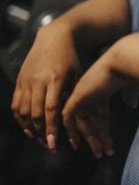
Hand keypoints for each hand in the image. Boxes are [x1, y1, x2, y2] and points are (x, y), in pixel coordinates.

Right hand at [11, 22, 82, 150]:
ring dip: (29, 128)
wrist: (54, 38)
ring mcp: (26, 81)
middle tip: (49, 146)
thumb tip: (76, 118)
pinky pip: (16, 103)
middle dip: (41, 132)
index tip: (54, 143)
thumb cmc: (71, 58)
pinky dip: (20, 118)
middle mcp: (38, 81)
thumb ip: (74, 94)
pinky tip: (27, 127)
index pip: (50, 109)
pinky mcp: (20, 81)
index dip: (51, 128)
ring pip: (23, 110)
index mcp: (55, 79)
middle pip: (35, 113)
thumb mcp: (77, 74)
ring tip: (39, 138)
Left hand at [62, 48, 130, 158]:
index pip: (101, 110)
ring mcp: (83, 93)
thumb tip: (131, 104)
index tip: (105, 138)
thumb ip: (130, 96)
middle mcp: (92, 90)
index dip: (102, 125)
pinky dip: (71, 130)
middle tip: (103, 152)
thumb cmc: (132, 72)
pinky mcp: (77, 97)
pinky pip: (69, 118)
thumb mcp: (132, 87)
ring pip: (82, 121)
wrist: (124, 62)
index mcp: (104, 86)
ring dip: (90, 138)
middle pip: (92, 118)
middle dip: (97, 136)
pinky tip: (76, 143)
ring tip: (99, 153)